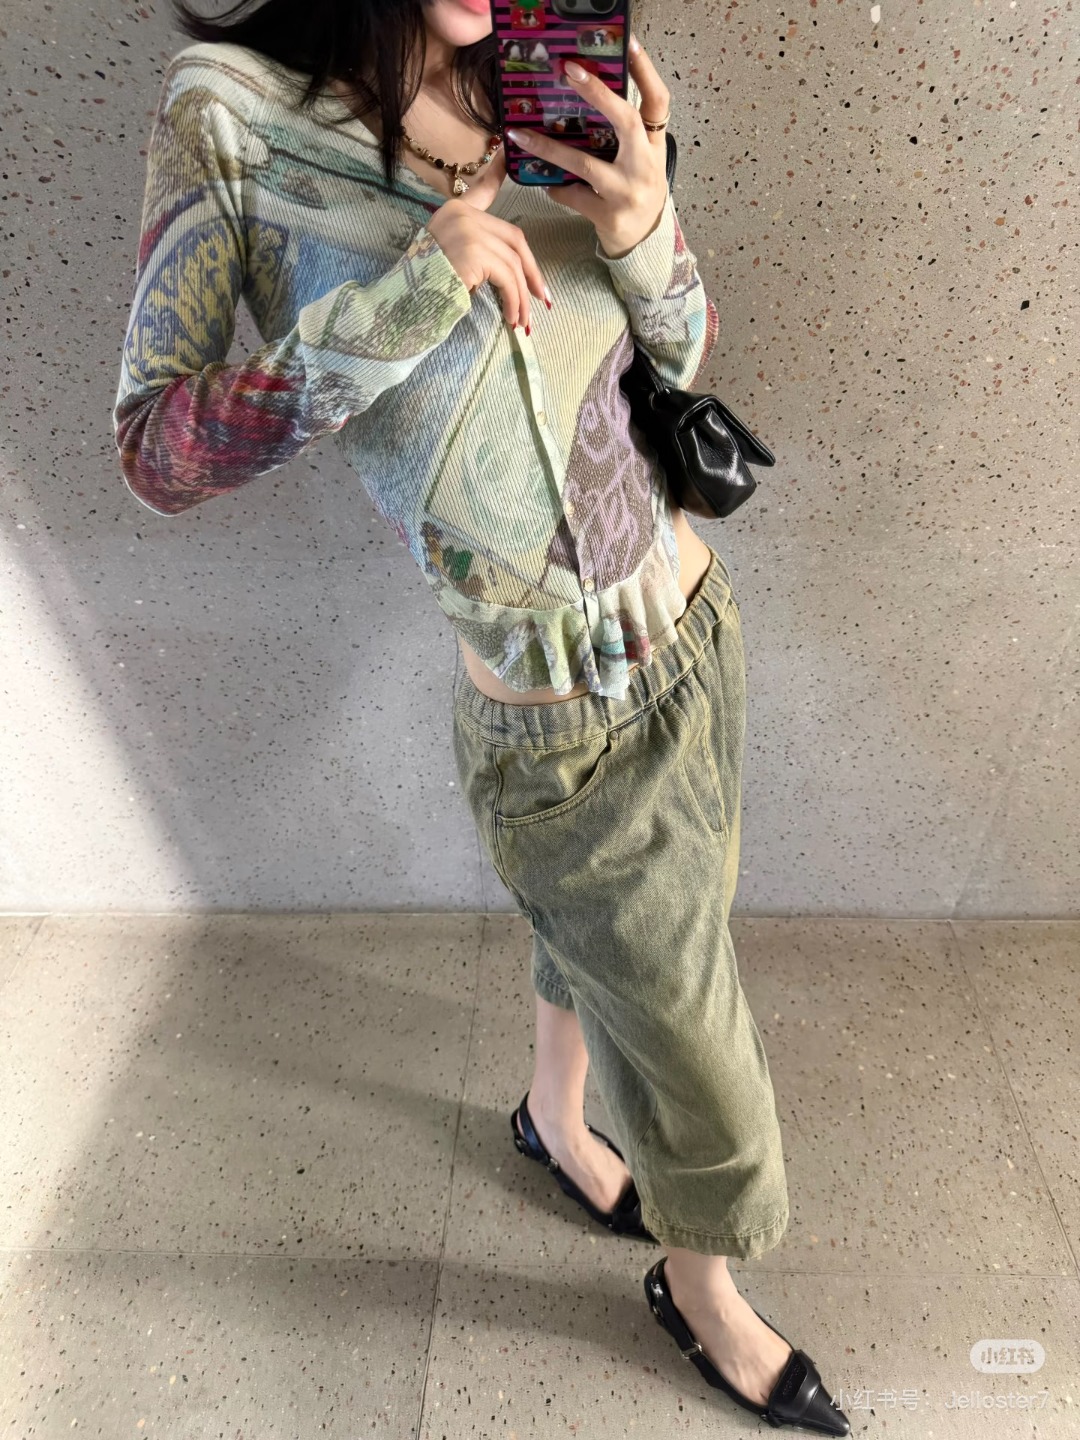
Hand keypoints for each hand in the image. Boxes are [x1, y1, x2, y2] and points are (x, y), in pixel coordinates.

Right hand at [427, 146, 549, 331]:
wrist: (406, 300)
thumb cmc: (426, 284)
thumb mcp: (450, 257)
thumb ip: (475, 248)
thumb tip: (510, 269)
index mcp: (456, 210)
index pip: (483, 190)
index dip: (498, 175)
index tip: (507, 156)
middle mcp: (462, 214)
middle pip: (513, 239)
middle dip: (531, 272)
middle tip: (540, 297)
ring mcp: (469, 230)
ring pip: (513, 263)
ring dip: (521, 296)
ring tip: (522, 320)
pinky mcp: (474, 251)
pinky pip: (507, 278)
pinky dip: (514, 300)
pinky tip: (512, 317)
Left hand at [504, 32, 669, 259]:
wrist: (644, 243)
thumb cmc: (637, 192)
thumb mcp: (642, 160)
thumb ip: (626, 135)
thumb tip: (587, 97)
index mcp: (654, 146)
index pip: (658, 101)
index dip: (646, 71)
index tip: (628, 42)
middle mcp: (645, 166)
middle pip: (626, 121)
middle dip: (598, 94)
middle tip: (570, 72)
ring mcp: (627, 192)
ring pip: (585, 164)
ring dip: (549, 148)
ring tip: (519, 133)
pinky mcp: (608, 216)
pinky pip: (572, 195)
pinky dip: (555, 188)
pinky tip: (543, 182)